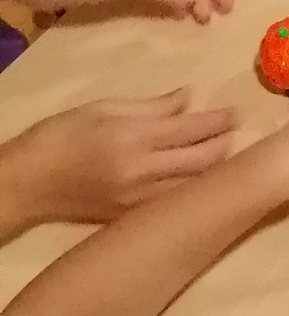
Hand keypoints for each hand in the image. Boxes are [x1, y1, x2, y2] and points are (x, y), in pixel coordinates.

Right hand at [7, 89, 235, 225]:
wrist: (26, 183)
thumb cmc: (60, 136)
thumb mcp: (102, 107)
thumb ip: (152, 106)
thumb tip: (189, 98)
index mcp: (133, 138)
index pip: (191, 129)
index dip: (218, 121)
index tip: (234, 112)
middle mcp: (142, 172)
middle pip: (201, 160)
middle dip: (225, 143)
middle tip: (236, 130)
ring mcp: (139, 200)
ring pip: (194, 185)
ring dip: (217, 169)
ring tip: (227, 152)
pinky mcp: (132, 217)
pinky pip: (174, 202)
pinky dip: (194, 189)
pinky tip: (203, 179)